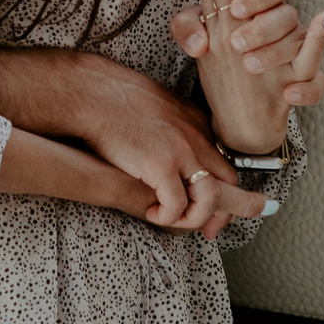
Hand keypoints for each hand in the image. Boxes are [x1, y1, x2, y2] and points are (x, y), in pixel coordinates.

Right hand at [0, 49, 270, 238]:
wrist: (93, 93)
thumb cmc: (114, 98)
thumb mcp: (157, 105)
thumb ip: (171, 127)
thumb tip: (168, 148)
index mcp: (196, 124)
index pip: (223, 163)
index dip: (224, 191)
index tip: (216, 208)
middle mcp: (196, 138)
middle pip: (230, 182)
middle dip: (225, 211)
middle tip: (210, 229)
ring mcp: (181, 152)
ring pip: (211, 198)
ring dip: (196, 217)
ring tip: (173, 219)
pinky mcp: (161, 166)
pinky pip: (177, 205)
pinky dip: (167, 217)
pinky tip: (151, 213)